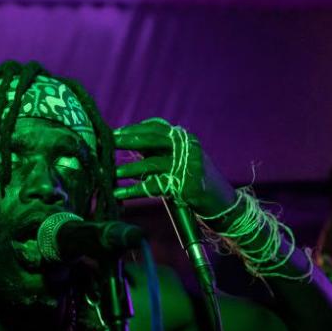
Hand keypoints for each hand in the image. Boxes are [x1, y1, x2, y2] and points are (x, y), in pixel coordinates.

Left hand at [112, 119, 235, 215]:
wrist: (223, 203)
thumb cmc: (197, 181)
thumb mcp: (181, 160)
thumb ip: (159, 150)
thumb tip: (130, 142)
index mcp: (185, 139)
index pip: (157, 127)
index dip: (134, 129)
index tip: (115, 132)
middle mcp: (187, 148)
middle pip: (153, 139)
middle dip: (128, 140)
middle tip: (108, 142)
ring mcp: (187, 166)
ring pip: (151, 164)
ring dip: (128, 169)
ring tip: (110, 172)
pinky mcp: (184, 186)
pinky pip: (153, 186)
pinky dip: (134, 190)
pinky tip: (119, 194)